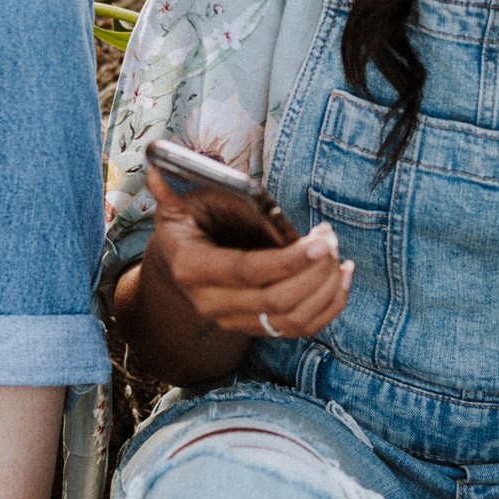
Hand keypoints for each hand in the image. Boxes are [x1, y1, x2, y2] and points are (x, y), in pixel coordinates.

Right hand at [144, 166, 352, 340]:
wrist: (179, 267)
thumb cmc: (186, 226)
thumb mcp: (175, 206)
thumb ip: (170, 190)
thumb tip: (157, 169)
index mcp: (193, 269)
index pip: (247, 272)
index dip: (287, 261)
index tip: (319, 241)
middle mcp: (212, 304)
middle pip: (275, 300)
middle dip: (313, 271)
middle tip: (330, 239)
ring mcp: (235, 321)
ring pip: (292, 319)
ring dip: (324, 288)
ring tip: (336, 253)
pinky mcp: (257, 328)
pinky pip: (301, 328)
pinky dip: (329, 306)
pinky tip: (342, 276)